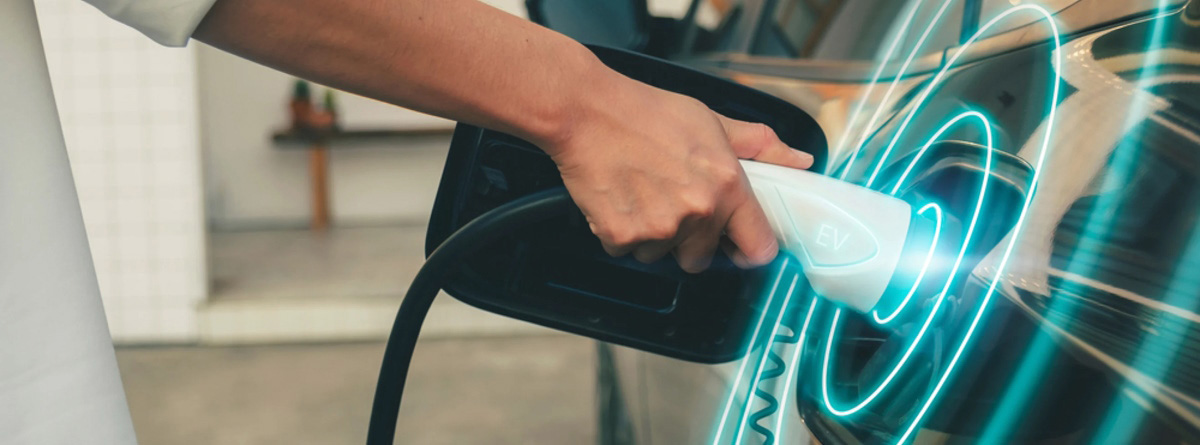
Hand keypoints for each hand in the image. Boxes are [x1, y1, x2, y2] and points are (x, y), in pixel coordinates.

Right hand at [540, 78, 813, 272]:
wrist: (586, 112)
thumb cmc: (646, 112)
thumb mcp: (712, 121)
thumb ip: (760, 146)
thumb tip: (800, 161)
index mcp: (727, 186)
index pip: (758, 248)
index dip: (748, 249)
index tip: (737, 244)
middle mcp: (697, 213)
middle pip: (701, 260)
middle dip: (690, 241)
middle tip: (672, 205)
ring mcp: (658, 229)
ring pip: (662, 256)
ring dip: (654, 237)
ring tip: (642, 195)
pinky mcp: (621, 237)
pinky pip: (628, 251)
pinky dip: (622, 233)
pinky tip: (620, 200)